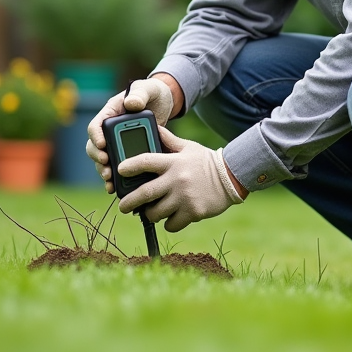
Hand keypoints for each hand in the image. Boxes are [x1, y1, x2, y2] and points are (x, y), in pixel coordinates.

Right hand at [85, 77, 177, 192]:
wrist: (163, 103)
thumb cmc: (152, 92)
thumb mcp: (147, 89)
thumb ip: (140, 94)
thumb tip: (131, 103)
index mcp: (111, 113)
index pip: (95, 126)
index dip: (96, 136)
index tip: (103, 145)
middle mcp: (109, 129)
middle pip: (94, 146)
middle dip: (97, 157)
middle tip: (106, 164)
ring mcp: (116, 142)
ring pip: (102, 159)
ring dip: (103, 170)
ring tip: (109, 178)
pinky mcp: (126, 152)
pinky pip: (115, 167)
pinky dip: (113, 177)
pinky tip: (114, 187)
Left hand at [117, 126, 244, 231]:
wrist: (231, 177)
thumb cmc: (206, 161)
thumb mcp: (188, 147)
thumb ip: (169, 140)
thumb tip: (154, 127)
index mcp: (173, 162)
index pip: (145, 161)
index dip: (129, 166)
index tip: (119, 171)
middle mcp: (177, 180)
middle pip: (144, 193)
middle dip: (129, 202)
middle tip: (122, 206)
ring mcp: (185, 197)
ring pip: (156, 212)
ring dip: (150, 214)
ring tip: (150, 211)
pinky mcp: (193, 212)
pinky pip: (172, 224)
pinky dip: (168, 223)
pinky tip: (170, 218)